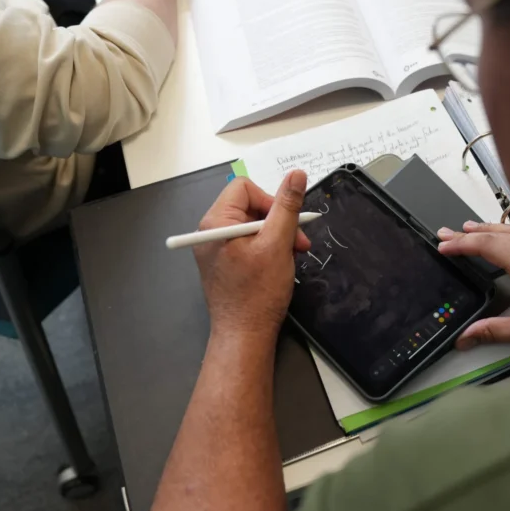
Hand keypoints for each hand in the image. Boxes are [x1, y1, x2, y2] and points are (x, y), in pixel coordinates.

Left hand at [194, 172, 311, 340]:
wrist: (244, 335)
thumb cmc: (258, 292)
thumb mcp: (278, 243)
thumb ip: (287, 206)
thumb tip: (296, 174)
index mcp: (216, 222)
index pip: (245, 188)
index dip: (271, 201)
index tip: (287, 223)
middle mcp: (210, 231)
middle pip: (249, 206)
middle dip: (278, 221)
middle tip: (299, 242)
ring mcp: (215, 248)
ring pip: (252, 225)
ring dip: (277, 236)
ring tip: (293, 254)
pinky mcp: (223, 263)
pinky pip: (247, 243)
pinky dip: (267, 248)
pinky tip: (280, 264)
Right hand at [438, 222, 509, 351]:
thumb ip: (493, 331)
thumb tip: (467, 337)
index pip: (486, 245)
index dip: (461, 244)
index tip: (444, 244)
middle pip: (497, 232)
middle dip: (470, 233)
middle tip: (449, 234)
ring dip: (491, 228)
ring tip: (472, 228)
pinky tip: (509, 235)